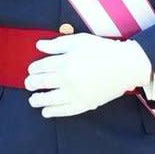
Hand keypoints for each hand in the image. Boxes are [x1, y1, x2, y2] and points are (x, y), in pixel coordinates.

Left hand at [24, 33, 152, 117]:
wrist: (125, 66)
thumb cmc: (103, 50)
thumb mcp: (80, 41)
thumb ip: (57, 44)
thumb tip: (39, 45)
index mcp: (64, 62)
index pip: (41, 67)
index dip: (33, 68)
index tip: (31, 69)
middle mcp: (66, 80)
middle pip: (41, 83)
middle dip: (31, 83)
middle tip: (29, 84)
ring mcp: (74, 94)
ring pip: (48, 99)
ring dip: (37, 100)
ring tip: (33, 100)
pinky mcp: (83, 105)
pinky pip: (63, 111)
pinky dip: (52, 112)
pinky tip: (46, 112)